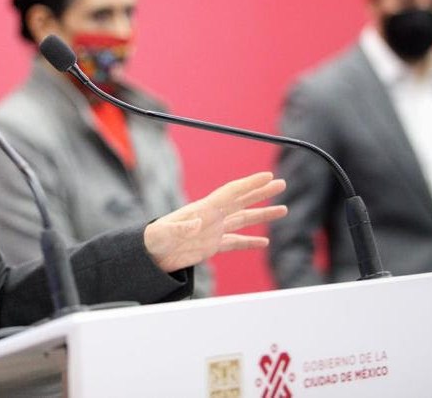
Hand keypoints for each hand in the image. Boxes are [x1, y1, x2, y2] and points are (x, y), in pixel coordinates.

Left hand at [144, 171, 286, 272]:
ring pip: (243, 219)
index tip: (268, 176)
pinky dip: (250, 241)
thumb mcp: (164, 233)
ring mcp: (212, 231)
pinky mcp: (210, 246)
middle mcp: (211, 217)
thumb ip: (181, 227)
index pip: (232, 192)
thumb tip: (197, 224)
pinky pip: (235, 242)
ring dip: (262, 214)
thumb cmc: (153, 241)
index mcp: (203, 209)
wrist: (148, 256)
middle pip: (242, 201)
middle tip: (281, 183)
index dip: (250, 184)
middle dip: (261, 192)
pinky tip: (264, 242)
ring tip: (283, 209)